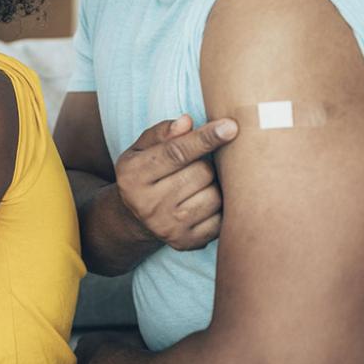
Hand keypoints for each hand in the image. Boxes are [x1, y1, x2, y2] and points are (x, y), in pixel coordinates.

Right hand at [114, 115, 235, 250]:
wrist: (135, 217)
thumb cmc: (145, 173)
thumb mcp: (141, 149)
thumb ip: (162, 133)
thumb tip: (187, 122)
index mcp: (133, 175)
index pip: (175, 153)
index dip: (204, 138)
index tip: (231, 126)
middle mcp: (147, 204)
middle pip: (201, 172)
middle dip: (205, 163)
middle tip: (195, 165)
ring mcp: (167, 226)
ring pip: (215, 195)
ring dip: (213, 185)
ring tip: (197, 185)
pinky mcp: (186, 242)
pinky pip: (221, 219)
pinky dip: (218, 207)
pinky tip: (203, 202)